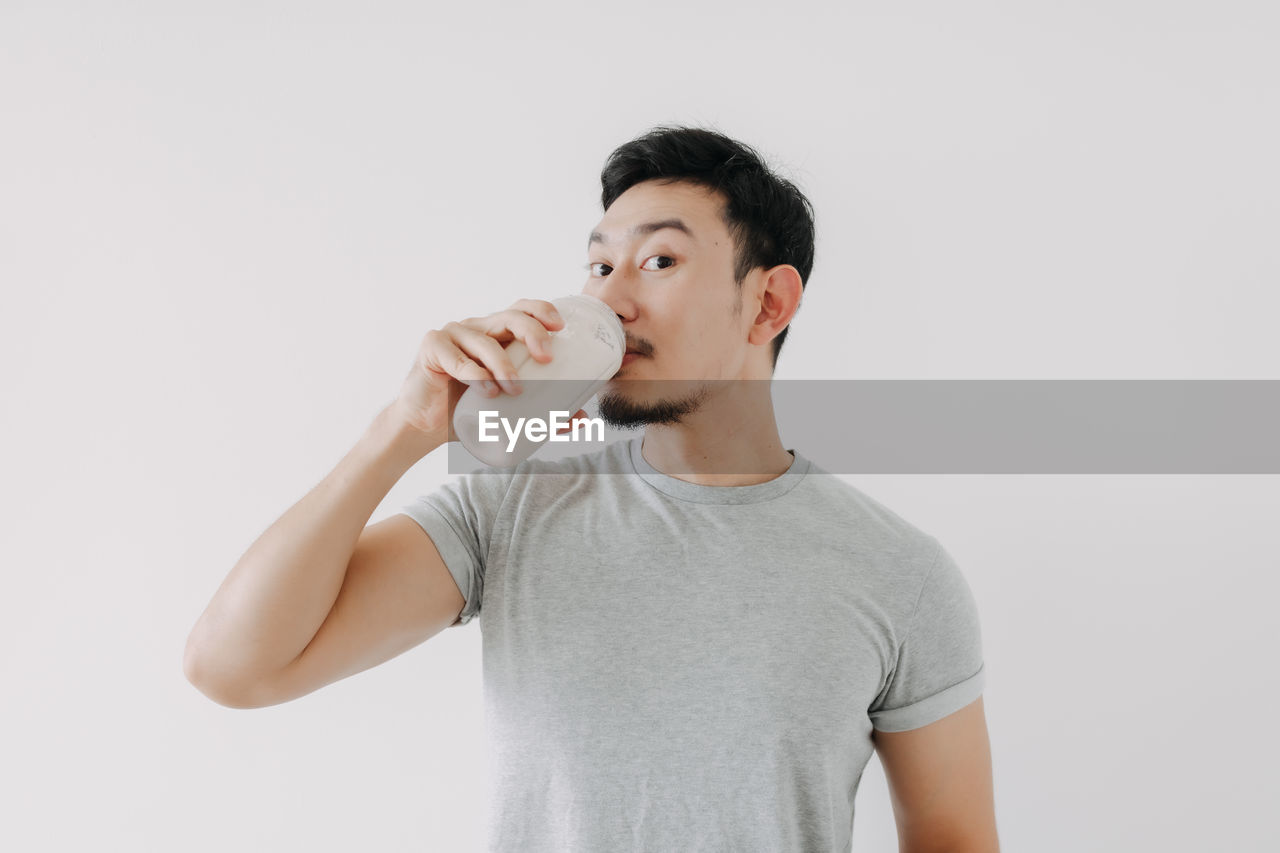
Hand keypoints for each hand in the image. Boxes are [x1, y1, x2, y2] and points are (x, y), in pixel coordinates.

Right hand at [392, 298, 568, 442]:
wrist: (425, 428)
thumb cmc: (467, 411)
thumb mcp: (510, 411)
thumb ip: (544, 413)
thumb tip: (582, 420)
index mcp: (496, 335)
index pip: (522, 310)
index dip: (542, 311)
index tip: (560, 328)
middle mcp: (476, 328)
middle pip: (509, 317)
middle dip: (532, 332)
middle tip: (547, 358)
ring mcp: (452, 335)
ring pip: (485, 341)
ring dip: (504, 365)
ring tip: (515, 389)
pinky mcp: (432, 348)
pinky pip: (456, 358)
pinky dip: (474, 375)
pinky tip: (487, 390)